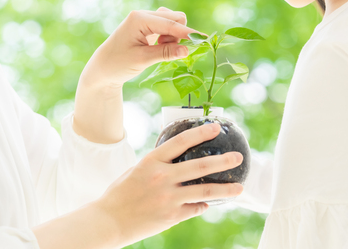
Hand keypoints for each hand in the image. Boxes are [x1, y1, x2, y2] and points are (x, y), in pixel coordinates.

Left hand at [80, 7, 200, 89]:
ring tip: (158, 50)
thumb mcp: (142, 60)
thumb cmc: (118, 64)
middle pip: (174, 18)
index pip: (170, 24)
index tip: (204, 39)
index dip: (188, 32)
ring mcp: (145, 19)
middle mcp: (142, 15)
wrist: (102, 68)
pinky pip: (166, 27)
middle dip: (178, 34)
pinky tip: (158, 47)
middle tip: (169, 51)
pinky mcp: (147, 26)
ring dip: (173, 36)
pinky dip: (168, 37)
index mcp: (139, 19)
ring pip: (172, 22)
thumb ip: (165, 53)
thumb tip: (187, 50)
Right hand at [93, 123, 244, 246]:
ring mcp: (168, 198)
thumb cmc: (121, 193)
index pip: (181, 142)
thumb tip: (179, 158)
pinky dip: (202, 205)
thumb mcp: (137, 170)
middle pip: (200, 166)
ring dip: (225, 189)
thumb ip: (158, 164)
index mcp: (152, 161)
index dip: (200, 133)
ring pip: (204, 191)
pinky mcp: (171, 216)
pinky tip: (207, 204)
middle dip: (223, 161)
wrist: (108, 220)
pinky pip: (195, 208)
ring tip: (239, 188)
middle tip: (238, 156)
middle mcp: (162, 178)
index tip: (215, 127)